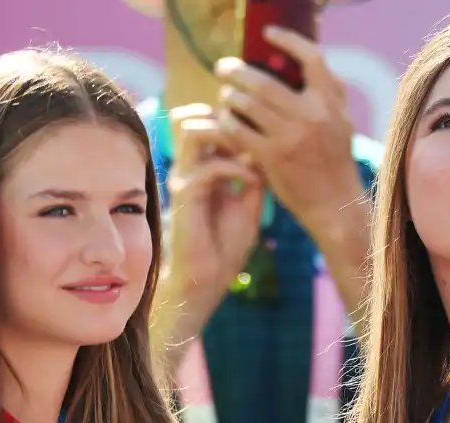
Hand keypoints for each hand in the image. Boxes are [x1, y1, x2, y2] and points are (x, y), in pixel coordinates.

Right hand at [165, 103, 265, 291]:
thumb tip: (265, 147)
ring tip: (248, 150)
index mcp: (202, 167)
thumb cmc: (226, 245)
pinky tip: (252, 181)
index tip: (262, 130)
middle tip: (253, 135)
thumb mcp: (250, 202)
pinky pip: (209, 166)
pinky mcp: (185, 195)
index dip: (231, 118)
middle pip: (191, 117)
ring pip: (191, 130)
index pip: (205, 122)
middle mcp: (189, 168)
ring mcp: (184, 179)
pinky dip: (236, 168)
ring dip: (224, 134)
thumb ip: (254, 173)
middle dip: (224, 117)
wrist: (208, 278)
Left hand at [213, 27, 366, 247]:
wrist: (334, 204)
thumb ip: (332, 94)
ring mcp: (291, 137)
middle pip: (264, 80)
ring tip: (225, 96)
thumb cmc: (336, 162)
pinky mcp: (272, 158)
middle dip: (237, 71)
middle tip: (223, 67)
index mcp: (330, 102)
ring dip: (230, 96)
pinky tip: (224, 120)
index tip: (267, 34)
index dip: (288, 40)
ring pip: (247, 104)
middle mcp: (312, 115)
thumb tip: (318, 66)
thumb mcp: (343, 123)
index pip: (311, 58)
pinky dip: (228, 122)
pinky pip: (240, 131)